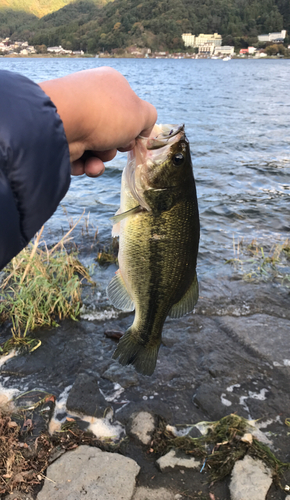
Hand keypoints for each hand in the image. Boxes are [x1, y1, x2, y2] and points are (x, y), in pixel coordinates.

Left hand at [39, 67, 156, 176]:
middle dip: (115, 145)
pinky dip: (86, 165)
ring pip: (97, 147)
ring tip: (97, 156)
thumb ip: (149, 119)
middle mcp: (89, 98)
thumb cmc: (107, 113)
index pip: (127, 109)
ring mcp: (73, 118)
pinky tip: (87, 165)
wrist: (63, 122)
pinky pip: (80, 158)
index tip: (134, 137)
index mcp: (109, 84)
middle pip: (112, 131)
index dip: (133, 127)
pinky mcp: (61, 138)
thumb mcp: (142, 113)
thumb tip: (143, 128)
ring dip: (102, 158)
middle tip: (117, 145)